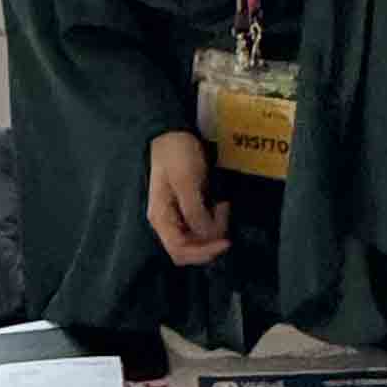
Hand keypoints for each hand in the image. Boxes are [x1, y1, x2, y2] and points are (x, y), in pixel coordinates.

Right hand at [147, 131, 229, 268]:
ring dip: (213, 230)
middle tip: (224, 217)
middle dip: (210, 241)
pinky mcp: (186, 209)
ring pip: (196, 240)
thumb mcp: (187, 181)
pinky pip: (200, 226)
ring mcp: (176, 216)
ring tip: (223, 207)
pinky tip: (220, 206)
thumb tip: (208, 235)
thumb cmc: (177, 155)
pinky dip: (213, 222)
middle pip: (187, 250)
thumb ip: (195, 211)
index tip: (225, 242)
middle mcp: (166, 222)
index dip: (203, 252)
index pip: (179, 250)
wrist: (174, 133)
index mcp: (161, 217)